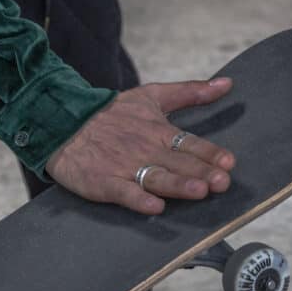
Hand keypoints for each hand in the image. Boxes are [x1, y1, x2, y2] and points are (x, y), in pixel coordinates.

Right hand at [45, 79, 235, 214]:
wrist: (63, 122)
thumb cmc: (111, 113)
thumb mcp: (151, 96)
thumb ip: (190, 92)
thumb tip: (227, 83)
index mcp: (159, 131)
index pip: (190, 144)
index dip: (210, 154)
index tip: (228, 162)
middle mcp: (145, 150)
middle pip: (178, 163)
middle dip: (201, 172)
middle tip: (222, 182)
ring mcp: (125, 168)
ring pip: (156, 177)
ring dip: (177, 185)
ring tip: (198, 191)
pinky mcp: (104, 183)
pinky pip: (123, 192)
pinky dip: (138, 199)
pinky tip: (154, 206)